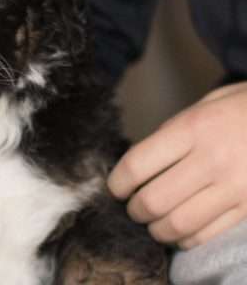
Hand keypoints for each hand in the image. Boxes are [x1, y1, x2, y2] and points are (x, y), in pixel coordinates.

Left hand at [108, 82, 246, 249]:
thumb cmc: (236, 109)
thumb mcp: (199, 108)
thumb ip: (170, 135)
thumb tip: (138, 167)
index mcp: (192, 128)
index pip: (138, 164)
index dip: (117, 183)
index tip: (113, 188)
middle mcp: (212, 159)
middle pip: (154, 200)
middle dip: (134, 210)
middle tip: (132, 208)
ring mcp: (234, 187)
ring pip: (180, 224)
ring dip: (157, 229)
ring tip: (152, 222)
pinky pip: (208, 234)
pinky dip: (186, 238)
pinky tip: (179, 230)